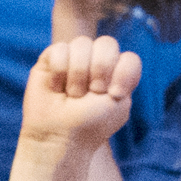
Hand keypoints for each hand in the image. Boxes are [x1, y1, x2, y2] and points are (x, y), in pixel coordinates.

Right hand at [19, 37, 142, 157]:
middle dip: (100, 70)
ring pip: (82, 43)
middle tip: (91, 94)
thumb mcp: (119, 104)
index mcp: (118, 73)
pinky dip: (58, 72)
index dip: (122, 74)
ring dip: (77, 75)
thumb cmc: (89, 125)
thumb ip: (128, 72)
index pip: (129, 58)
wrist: (58, 137)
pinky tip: (56, 88)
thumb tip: (112, 53)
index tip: (114, 96)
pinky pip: (59, 49)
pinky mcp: (51, 58)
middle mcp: (97, 61)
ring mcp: (74, 57)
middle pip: (107, 43)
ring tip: (71, 94)